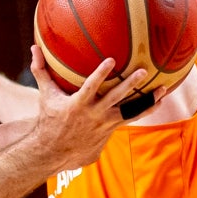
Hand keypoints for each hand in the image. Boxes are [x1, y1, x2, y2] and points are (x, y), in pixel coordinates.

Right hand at [28, 44, 152, 170]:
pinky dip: (146, 109)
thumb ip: (40, 70)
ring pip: (129, 111)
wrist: (55, 150)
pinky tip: (159, 100)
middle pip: (114, 98)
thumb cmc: (49, 118)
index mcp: (78, 105)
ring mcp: (104, 124)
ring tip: (162, 89)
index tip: (111, 61)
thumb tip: (34, 47)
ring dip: (146, 100)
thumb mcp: (45, 95)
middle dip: (129, 85)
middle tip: (142, 71)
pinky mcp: (110, 130)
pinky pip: (132, 118)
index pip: (90, 88)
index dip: (100, 75)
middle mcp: (93, 115)